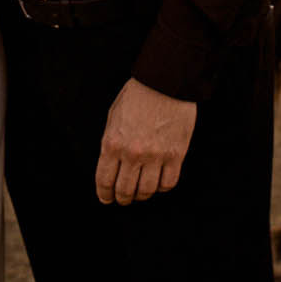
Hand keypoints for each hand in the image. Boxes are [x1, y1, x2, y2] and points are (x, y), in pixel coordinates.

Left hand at [96, 78, 195, 205]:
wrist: (165, 82)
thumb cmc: (138, 96)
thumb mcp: (113, 117)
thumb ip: (110, 143)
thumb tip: (110, 166)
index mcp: (112, 144)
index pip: (104, 181)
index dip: (104, 194)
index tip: (106, 198)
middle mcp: (132, 154)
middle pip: (124, 190)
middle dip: (122, 198)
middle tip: (124, 199)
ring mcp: (155, 156)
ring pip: (146, 191)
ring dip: (142, 195)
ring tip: (141, 192)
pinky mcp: (176, 155)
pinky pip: (168, 183)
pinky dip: (162, 187)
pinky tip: (159, 181)